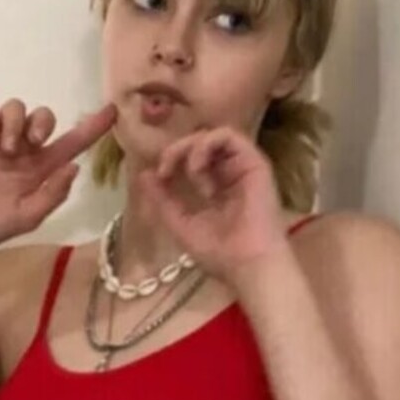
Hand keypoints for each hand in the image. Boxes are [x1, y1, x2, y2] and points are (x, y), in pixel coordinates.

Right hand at [0, 99, 118, 256]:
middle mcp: (20, 150)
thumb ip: (52, 194)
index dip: (92, 127)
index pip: (71, 143)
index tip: (112, 111)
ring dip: (16, 122)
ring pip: (15, 108)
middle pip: (43, 117)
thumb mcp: (27, 218)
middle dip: (42, 122)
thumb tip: (74, 167)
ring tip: (4, 147)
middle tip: (34, 143)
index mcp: (38, 169)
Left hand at [137, 126, 290, 284]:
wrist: (247, 265)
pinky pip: (228, 135)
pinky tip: (196, 167)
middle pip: (200, 143)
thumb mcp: (180, 224)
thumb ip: (162, 200)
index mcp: (216, 188)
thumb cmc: (218, 253)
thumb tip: (144, 175)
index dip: (171, 160)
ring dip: (190, 147)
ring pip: (212, 135)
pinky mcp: (254, 162)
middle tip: (164, 168)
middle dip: (176, 150)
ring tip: (186, 171)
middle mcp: (230, 174)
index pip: (191, 160)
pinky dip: (205, 144)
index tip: (158, 176)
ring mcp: (242, 166)